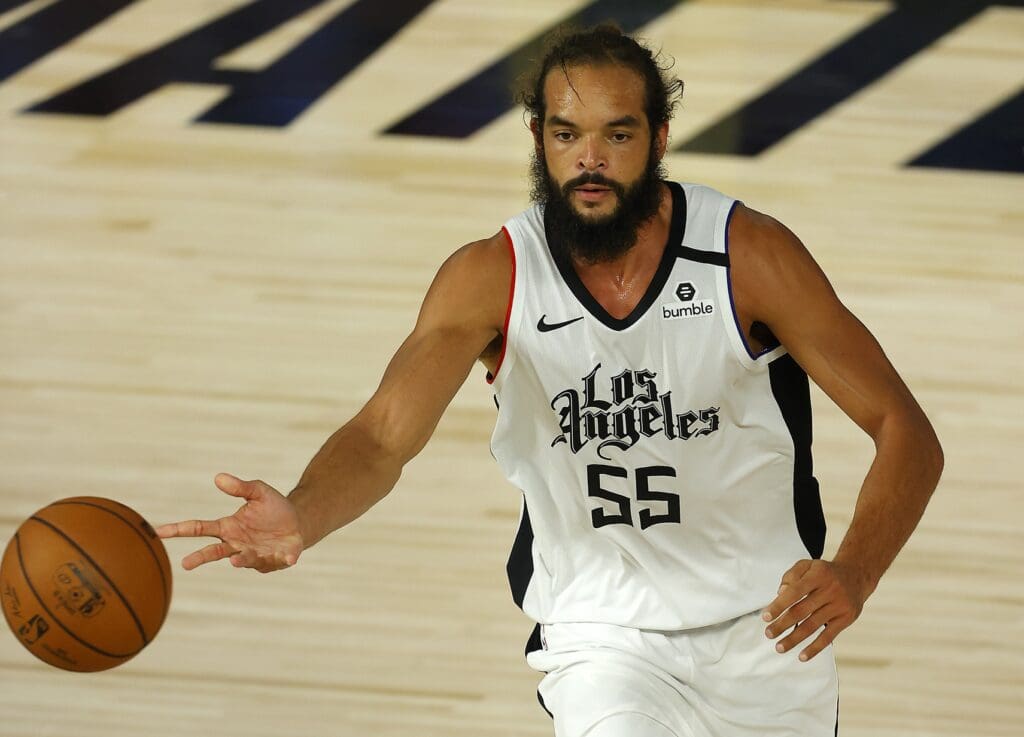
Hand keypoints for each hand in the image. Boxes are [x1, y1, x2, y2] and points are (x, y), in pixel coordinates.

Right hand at [156, 473, 303, 573]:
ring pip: (243, 559)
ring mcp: (253, 555)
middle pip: (214, 552)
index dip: (178, 529)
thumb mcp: (259, 492)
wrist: (298, 523)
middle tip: (185, 564)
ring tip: (236, 560)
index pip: (199, 528)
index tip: (158, 531)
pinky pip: (274, 562)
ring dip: (241, 560)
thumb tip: (218, 477)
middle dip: (200, 558)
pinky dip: (279, 560)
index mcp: (228, 527)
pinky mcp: (273, 562)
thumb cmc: (274, 508)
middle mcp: (237, 544)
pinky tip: (288, 558)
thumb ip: (241, 487)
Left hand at [762, 559, 867, 661]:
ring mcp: (839, 606)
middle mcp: (830, 590)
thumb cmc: (825, 572)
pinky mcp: (846, 619)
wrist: (856, 576)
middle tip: (769, 634)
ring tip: (780, 647)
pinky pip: (828, 636)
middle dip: (782, 624)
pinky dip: (815, 648)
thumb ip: (791, 576)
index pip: (795, 591)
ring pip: (812, 626)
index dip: (779, 605)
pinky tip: (802, 656)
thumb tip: (780, 593)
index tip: (766, 617)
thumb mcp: (808, 565)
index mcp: (817, 575)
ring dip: (794, 639)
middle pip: (802, 611)